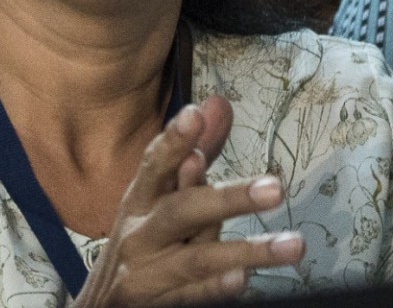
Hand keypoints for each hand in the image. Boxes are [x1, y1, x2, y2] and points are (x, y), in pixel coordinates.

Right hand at [72, 98, 304, 307]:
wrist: (100, 306)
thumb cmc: (141, 244)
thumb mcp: (158, 200)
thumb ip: (192, 157)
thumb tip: (217, 105)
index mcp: (140, 200)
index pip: (155, 164)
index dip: (174, 139)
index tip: (195, 114)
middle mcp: (138, 232)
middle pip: (181, 211)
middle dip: (227, 198)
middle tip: (275, 189)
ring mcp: (143, 271)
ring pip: (195, 259)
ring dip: (244, 251)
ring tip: (292, 245)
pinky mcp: (149, 304)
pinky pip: (188, 297)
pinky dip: (213, 288)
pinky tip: (241, 279)